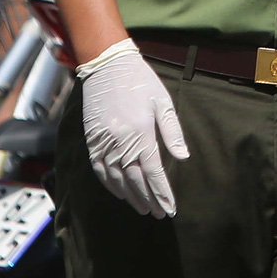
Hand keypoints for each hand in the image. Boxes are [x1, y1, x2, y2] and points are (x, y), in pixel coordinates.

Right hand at [77, 39, 187, 218]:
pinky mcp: (92, 139)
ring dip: (130, 196)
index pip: (153, 172)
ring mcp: (104, 142)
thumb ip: (172, 131)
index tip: (169, 208)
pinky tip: (119, 192)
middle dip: (148, 199)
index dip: (162, 193)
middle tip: (158, 213)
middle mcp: (121, 141)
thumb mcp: (162, 102)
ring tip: (142, 207)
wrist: (107, 64)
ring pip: (116, 178)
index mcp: (141, 133)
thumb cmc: (140, 81)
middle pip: (135, 180)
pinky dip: (109, 184)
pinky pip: (99, 169)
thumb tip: (183, 157)